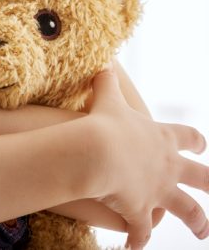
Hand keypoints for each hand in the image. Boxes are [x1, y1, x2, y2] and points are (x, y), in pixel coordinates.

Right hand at [85, 67, 208, 249]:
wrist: (98, 151)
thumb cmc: (104, 123)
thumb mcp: (107, 99)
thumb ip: (107, 83)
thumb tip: (103, 65)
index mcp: (163, 139)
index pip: (188, 138)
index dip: (196, 142)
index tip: (202, 147)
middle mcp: (168, 167)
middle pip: (201, 179)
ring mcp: (158, 191)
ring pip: (187, 210)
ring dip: (197, 222)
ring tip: (204, 232)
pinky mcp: (140, 210)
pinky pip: (142, 233)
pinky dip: (139, 242)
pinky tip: (135, 249)